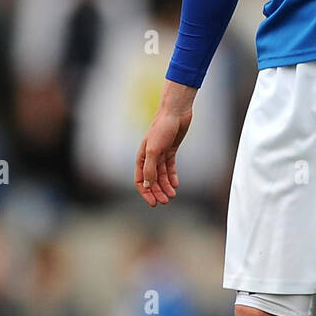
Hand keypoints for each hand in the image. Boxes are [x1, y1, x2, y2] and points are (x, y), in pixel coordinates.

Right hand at [135, 87, 194, 204]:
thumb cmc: (162, 129)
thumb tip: (147, 185)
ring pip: (161, 175)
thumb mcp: (154, 150)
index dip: (145, 192)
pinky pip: (170, 167)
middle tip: (165, 201)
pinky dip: (172, 176)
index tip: (153, 202)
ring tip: (172, 195)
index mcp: (141, 157)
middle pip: (151, 180)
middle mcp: (149, 157)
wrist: (176, 113)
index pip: (139, 180)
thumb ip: (149, 169)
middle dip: (158, 191)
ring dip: (166, 186)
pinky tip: (176, 184)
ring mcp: (160, 154)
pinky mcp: (171, 150)